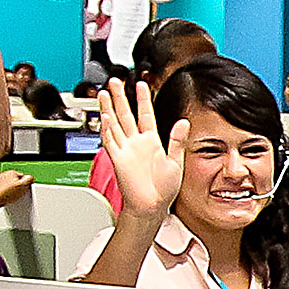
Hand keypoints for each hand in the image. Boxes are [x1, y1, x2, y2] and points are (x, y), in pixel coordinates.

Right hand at [96, 79, 185, 218]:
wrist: (152, 206)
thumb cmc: (164, 189)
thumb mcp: (176, 162)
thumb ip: (178, 141)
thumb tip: (184, 122)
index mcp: (152, 142)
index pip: (146, 114)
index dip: (143, 99)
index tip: (142, 84)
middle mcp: (137, 143)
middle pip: (125, 114)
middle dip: (120, 97)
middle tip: (115, 81)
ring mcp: (126, 150)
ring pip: (115, 123)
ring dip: (109, 108)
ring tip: (104, 93)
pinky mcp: (118, 159)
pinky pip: (110, 140)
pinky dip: (106, 128)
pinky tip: (104, 115)